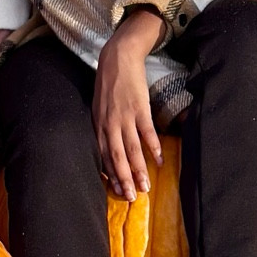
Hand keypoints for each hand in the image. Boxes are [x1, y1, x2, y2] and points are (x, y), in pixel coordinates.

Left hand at [92, 8, 166, 200]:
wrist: (117, 58)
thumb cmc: (108, 85)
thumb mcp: (98, 108)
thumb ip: (102, 129)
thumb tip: (108, 151)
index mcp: (98, 125)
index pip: (103, 156)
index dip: (111, 175)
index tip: (118, 192)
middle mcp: (109, 124)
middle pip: (116, 157)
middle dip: (124, 179)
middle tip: (132, 198)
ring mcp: (125, 117)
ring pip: (132, 149)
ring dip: (139, 169)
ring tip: (146, 186)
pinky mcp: (139, 108)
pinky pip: (146, 132)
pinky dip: (153, 147)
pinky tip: (158, 160)